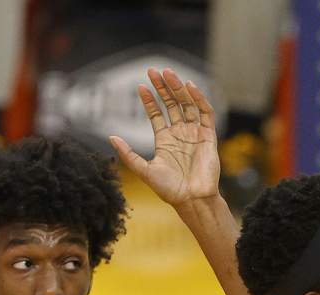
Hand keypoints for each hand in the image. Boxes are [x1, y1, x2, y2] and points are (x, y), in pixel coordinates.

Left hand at [109, 68, 220, 205]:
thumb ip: (128, 154)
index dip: (149, 100)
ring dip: (179, 89)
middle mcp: (181, 134)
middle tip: (154, 70)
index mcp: (165, 140)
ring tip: (168, 73)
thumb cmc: (169, 189)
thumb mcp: (143, 170)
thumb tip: (110, 137)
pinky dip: (199, 99)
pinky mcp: (209, 136)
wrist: (192, 199)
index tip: (140, 86)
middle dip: (164, 87)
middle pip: (172, 104)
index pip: (157, 114)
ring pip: (187, 105)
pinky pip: (205, 113)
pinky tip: (189, 87)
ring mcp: (195, 134)